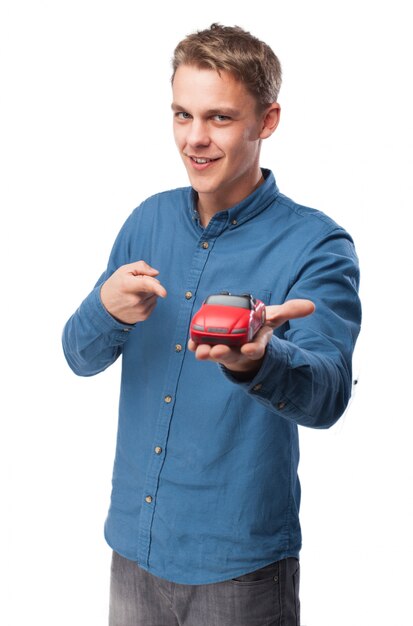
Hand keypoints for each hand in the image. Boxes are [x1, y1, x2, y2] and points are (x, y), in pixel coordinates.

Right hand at [100, 260, 166, 323]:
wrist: (105, 308)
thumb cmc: (116, 285)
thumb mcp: (123, 271)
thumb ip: (140, 267)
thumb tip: (156, 273)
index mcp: (127, 285)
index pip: (145, 285)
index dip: (157, 288)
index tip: (164, 293)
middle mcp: (134, 299)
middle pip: (153, 287)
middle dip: (147, 283)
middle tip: (134, 286)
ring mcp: (139, 309)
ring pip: (154, 295)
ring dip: (148, 293)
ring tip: (133, 294)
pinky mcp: (143, 316)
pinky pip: (154, 303)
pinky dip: (148, 300)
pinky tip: (136, 302)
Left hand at [188, 299, 314, 375]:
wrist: (243, 339)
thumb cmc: (258, 328)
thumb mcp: (274, 318)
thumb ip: (290, 311)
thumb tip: (312, 306)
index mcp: (256, 343)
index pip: (256, 348)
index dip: (253, 349)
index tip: (248, 349)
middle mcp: (239, 349)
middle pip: (232, 353)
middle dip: (224, 353)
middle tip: (218, 351)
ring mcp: (224, 349)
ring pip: (215, 353)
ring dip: (207, 353)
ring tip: (200, 351)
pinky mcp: (211, 346)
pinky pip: (202, 347)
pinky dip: (196, 345)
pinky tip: (191, 343)